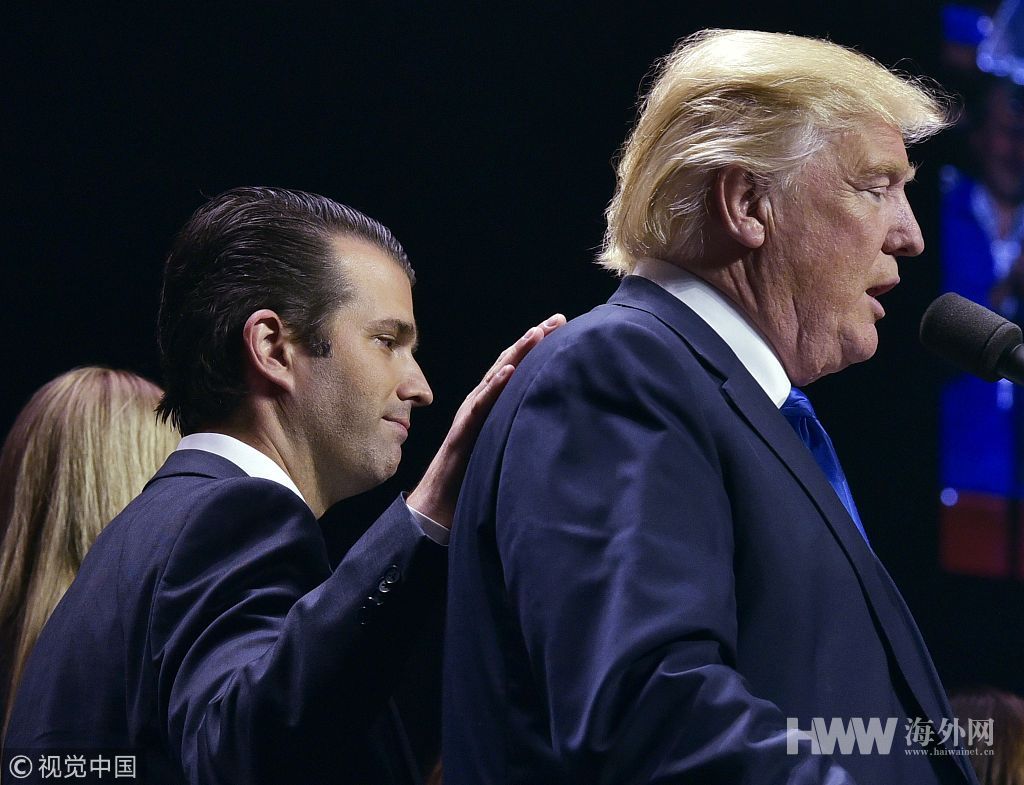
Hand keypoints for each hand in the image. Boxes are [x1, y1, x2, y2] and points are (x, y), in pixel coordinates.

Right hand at [406, 313, 565, 527]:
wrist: (441, 503)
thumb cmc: (474, 475)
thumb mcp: (505, 443)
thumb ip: (520, 425)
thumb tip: (553, 416)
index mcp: (492, 403)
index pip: (517, 366)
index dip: (537, 346)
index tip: (563, 326)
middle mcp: (480, 401)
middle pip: (508, 362)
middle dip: (533, 338)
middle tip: (558, 319)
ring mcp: (471, 413)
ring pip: (496, 377)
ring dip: (517, 353)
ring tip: (537, 333)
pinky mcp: (464, 430)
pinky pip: (481, 405)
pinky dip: (496, 386)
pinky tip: (510, 371)